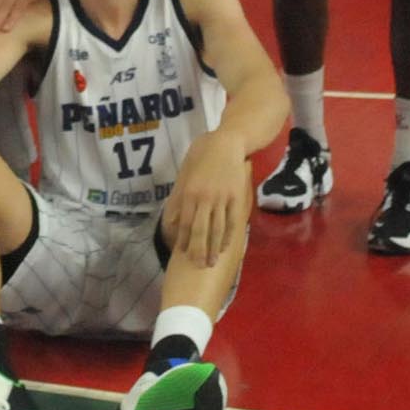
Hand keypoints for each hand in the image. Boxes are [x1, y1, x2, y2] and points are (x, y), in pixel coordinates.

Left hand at [163, 131, 249, 268]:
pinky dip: (228, 236)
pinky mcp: (237, 198)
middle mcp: (205, 198)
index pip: (185, 222)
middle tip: (197, 266)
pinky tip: (224, 247)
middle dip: (198, 250)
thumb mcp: (185, 174)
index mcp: (190, 192)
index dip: (183, 240)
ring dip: (213, 248)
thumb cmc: (201, 157)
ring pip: (217, 229)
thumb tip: (172, 220)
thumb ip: (178, 198)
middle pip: (201, 230)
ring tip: (210, 263)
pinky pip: (232, 221)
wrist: (226, 143)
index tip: (181, 253)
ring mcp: (222, 198)